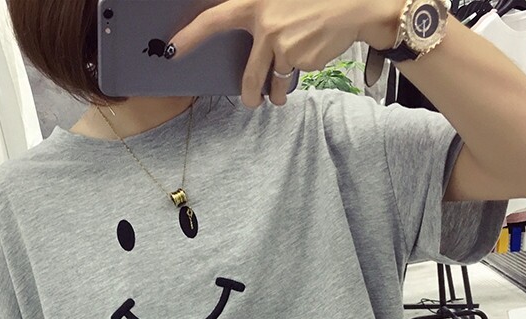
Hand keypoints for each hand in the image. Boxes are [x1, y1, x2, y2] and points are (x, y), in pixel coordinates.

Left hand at [169, 0, 402, 107]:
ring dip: (275, 94)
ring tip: (283, 92)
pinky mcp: (300, 59)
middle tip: (251, 101)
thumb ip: (261, 17)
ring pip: (273, 82)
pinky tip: (313, 52)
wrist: (356, 4)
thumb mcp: (283, 1)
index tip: (170, 50)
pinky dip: (302, 71)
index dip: (189, 36)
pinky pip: (294, 75)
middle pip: (248, 75)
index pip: (213, 21)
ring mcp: (282, 45)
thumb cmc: (316, 0)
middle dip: (250, 95)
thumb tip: (247, 42)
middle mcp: (264, 25)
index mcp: (255, 3)